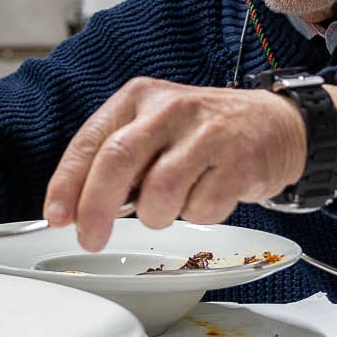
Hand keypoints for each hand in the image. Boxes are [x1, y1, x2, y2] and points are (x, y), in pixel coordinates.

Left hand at [43, 78, 336, 250]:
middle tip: (91, 238)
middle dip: (97, 209)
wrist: (279, 125)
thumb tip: (78, 207)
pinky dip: (198, 216)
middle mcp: (170, 109)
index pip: (90, 142)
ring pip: (159, 194)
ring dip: (158, 216)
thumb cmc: (204, 133)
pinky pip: (202, 209)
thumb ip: (118, 160)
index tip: (57, 216)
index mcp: (138, 98)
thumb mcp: (154, 130)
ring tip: (173, 204)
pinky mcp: (239, 161)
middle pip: (117, 163)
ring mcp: (206, 133)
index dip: (68, 184)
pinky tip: (208, 195)